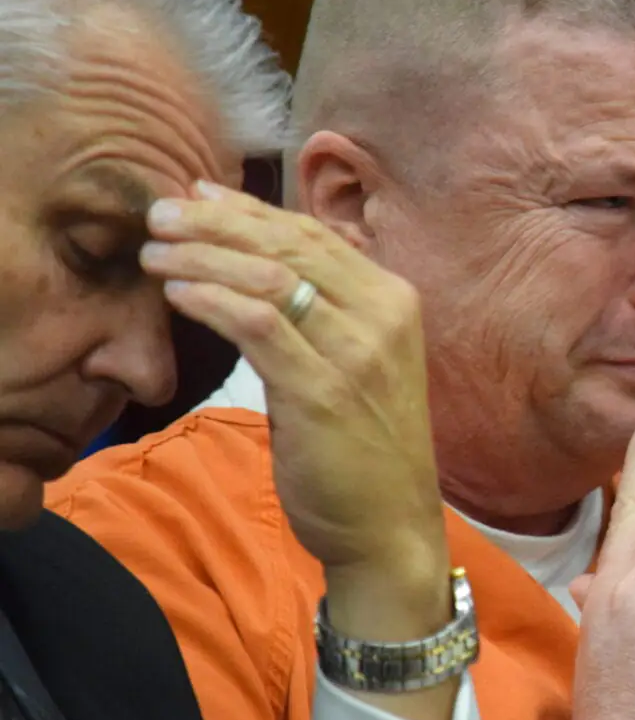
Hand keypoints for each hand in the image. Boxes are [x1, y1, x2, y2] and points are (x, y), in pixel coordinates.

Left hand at [142, 181, 454, 719]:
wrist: (390, 524)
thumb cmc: (366, 445)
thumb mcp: (359, 360)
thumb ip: (327, 309)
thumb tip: (272, 260)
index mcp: (395, 299)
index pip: (314, 234)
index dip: (250, 209)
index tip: (198, 195)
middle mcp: (383, 315)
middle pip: (289, 245)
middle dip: (216, 222)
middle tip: (160, 212)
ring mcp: (358, 352)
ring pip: (271, 277)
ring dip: (203, 256)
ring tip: (154, 250)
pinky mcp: (324, 392)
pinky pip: (260, 326)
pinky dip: (213, 301)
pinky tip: (177, 292)